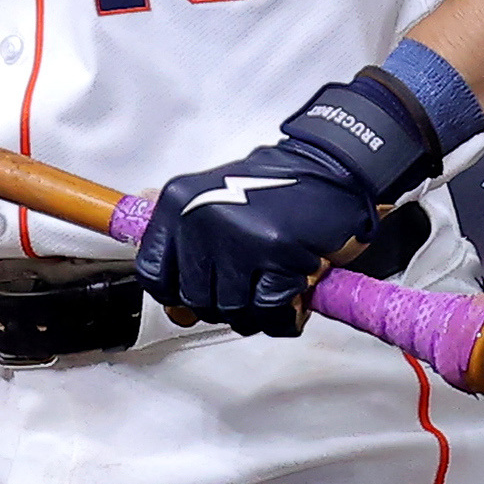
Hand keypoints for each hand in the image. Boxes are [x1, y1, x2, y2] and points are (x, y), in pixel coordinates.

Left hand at [135, 70, 442, 335]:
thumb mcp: (212, 201)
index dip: (177, 295)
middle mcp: (200, 218)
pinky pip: (271, 312)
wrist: (330, 169)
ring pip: (233, 311)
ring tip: (270, 288)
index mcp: (177, 205)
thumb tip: (170, 297)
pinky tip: (293, 292)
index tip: (200, 292)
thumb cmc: (274, 191)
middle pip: (195, 300)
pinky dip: (284, 314)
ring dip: (256, 312)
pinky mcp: (277, 252)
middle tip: (249, 288)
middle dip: (225, 305)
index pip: (153, 274)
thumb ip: (184, 242)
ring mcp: (237, 236)